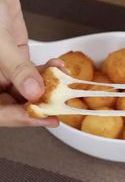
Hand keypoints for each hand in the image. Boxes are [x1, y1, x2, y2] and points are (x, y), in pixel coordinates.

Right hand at [0, 0, 59, 126]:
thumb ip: (17, 69)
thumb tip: (35, 92)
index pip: (0, 112)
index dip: (23, 119)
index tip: (47, 119)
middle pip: (17, 104)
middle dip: (41, 103)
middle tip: (61, 104)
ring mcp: (6, 72)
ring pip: (29, 89)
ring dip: (49, 85)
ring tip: (61, 80)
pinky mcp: (19, 62)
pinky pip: (35, 73)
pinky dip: (49, 71)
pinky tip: (58, 66)